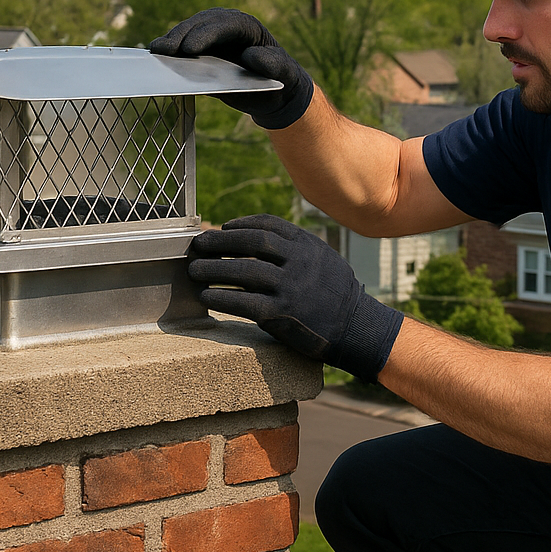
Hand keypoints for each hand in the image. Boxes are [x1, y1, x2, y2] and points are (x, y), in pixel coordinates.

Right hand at [149, 8, 314, 129]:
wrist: (273, 91)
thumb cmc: (280, 79)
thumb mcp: (283, 72)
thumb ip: (272, 63)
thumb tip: (250, 55)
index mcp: (246, 26)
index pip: (223, 25)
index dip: (205, 34)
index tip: (190, 49)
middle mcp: (225, 26)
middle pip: (200, 24)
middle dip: (181, 36)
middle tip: (163, 50)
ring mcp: (210, 36)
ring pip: (187, 32)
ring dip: (171, 41)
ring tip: (155, 52)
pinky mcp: (200, 49)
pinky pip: (183, 46)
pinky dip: (170, 51)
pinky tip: (156, 57)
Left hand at [187, 214, 403, 380]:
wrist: (355, 327)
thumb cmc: (335, 293)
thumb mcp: (323, 259)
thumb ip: (296, 248)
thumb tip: (256, 238)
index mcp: (307, 245)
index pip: (267, 224)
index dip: (240, 224)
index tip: (223, 226)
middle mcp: (299, 262)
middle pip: (251, 242)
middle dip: (220, 241)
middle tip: (198, 245)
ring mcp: (290, 288)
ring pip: (243, 271)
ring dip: (213, 269)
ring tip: (194, 270)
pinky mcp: (282, 314)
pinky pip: (243, 302)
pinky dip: (221, 298)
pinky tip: (206, 297)